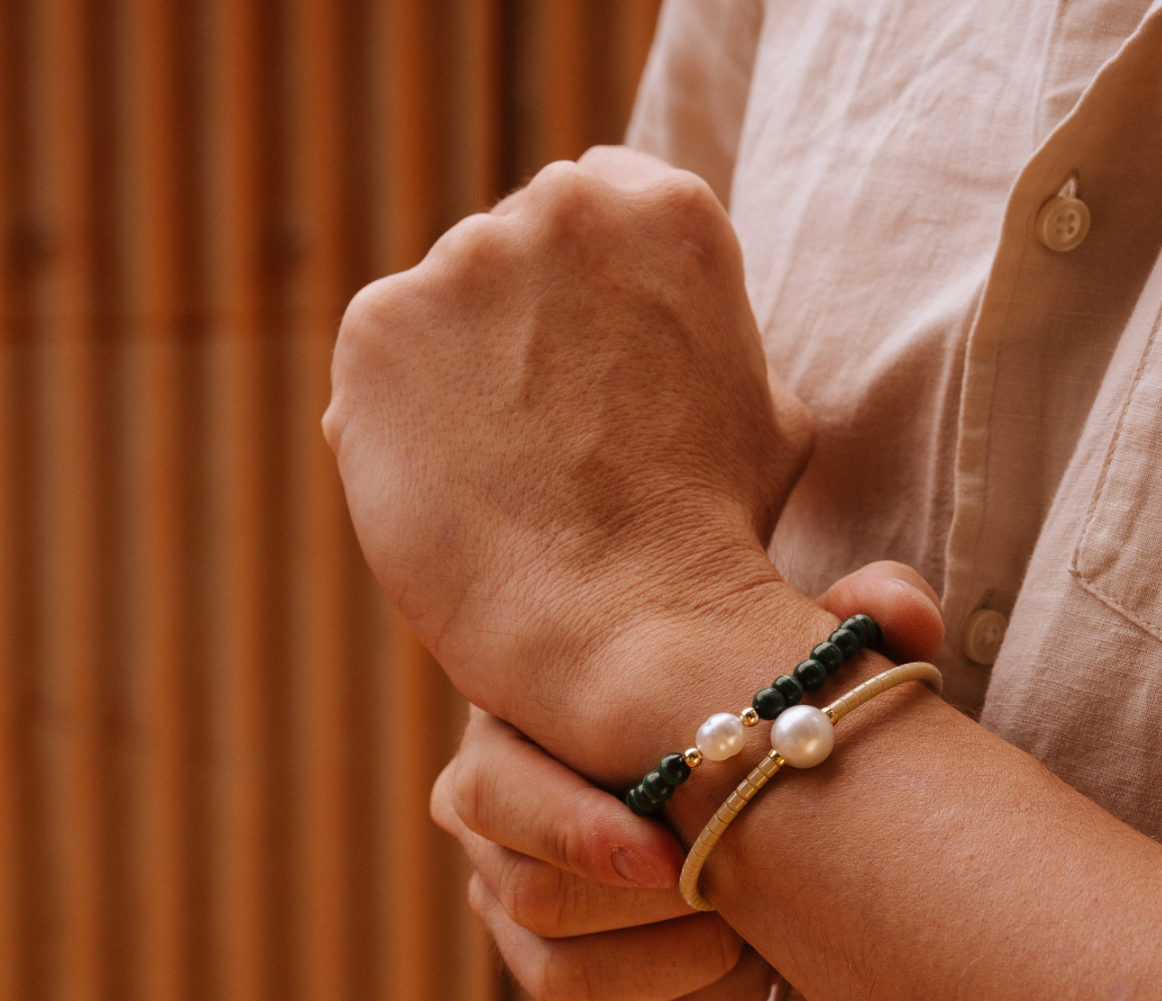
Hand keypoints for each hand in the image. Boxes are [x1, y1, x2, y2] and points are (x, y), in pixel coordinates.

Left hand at [325, 147, 814, 767]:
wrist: (628, 625)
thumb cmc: (713, 532)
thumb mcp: (770, 407)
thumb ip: (709, 332)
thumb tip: (668, 325)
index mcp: (665, 212)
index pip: (600, 200)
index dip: (586, 288)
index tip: (582, 354)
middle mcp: (562, 208)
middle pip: (514, 249)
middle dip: (521, 323)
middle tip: (544, 429)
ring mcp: (462, 261)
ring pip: (444, 310)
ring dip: (458, 372)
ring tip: (498, 474)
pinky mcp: (377, 326)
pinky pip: (379, 366)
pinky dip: (397, 419)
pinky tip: (448, 486)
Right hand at [432, 563, 943, 1000]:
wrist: (707, 754)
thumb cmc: (719, 691)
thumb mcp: (771, 646)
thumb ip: (848, 618)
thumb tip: (908, 615)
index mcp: (508, 734)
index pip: (488, 793)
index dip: (573, 832)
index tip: (671, 855)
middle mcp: (498, 828)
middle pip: (525, 895)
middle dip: (636, 914)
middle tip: (730, 909)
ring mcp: (518, 907)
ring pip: (561, 976)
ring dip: (665, 969)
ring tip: (749, 938)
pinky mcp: (562, 970)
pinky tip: (751, 972)